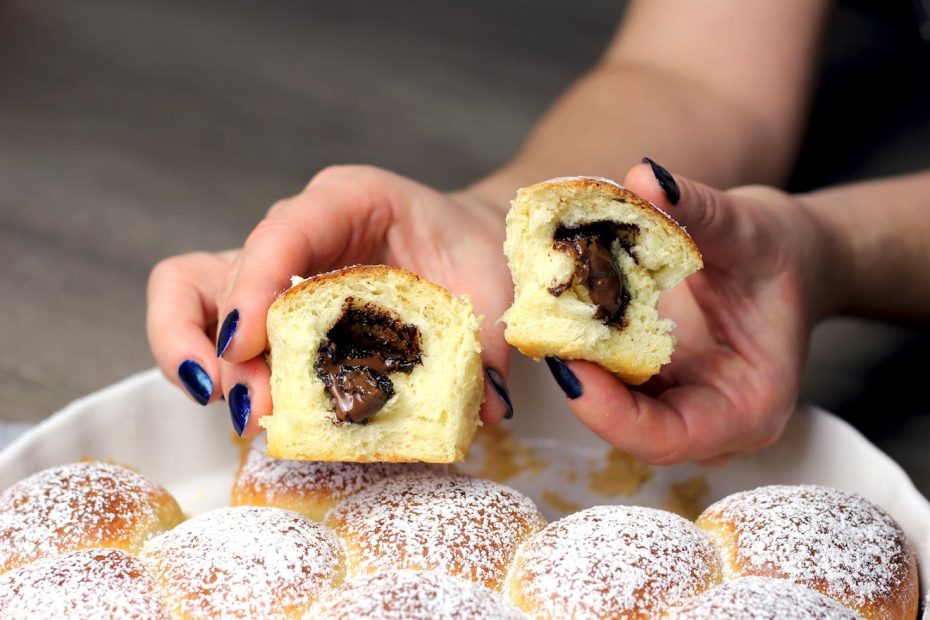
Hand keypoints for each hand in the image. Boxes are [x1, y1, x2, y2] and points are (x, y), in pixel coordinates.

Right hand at [147, 165, 514, 435]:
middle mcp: (301, 226)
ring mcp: (276, 263)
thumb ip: (489, 341)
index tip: (246, 345)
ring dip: (194, 352)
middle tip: (258, 408)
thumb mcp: (492, 282)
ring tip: (235, 410)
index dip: (254, 286)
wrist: (468, 244)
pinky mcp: (270, 301)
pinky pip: (208, 319)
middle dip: (231, 349)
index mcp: (351, 200)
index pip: (283, 230)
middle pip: (228, 274)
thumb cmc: (473, 250)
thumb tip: (487, 404)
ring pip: (191, 290)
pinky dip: (207, 360)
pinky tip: (236, 400)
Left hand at [546, 161, 835, 463]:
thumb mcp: (749, 225)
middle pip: (632, 430)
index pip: (671, 437)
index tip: (567, 367)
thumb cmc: (779, 252)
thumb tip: (645, 177)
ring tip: (539, 318)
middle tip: (537, 333)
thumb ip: (699, 207)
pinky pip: (611, 381)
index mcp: (750, 406)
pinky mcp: (656, 387)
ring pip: (614, 408)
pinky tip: (558, 312)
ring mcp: (681, 408)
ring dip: (575, 367)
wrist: (789, 261)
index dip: (610, 413)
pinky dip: (584, 350)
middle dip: (582, 387)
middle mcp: (713, 421)